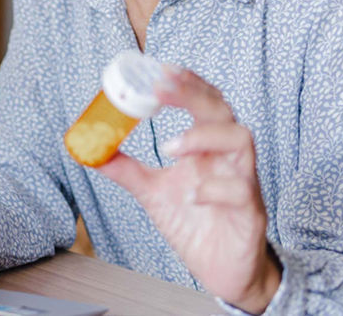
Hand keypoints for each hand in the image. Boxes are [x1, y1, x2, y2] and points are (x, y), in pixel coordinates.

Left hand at [98, 67, 280, 312]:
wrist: (222, 271)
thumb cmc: (195, 224)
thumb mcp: (153, 193)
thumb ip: (127, 170)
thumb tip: (91, 151)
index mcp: (207, 148)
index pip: (206, 102)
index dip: (188, 83)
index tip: (160, 71)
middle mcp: (228, 159)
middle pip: (223, 111)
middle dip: (193, 95)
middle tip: (161, 90)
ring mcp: (244, 183)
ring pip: (242, 140)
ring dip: (204, 136)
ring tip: (171, 147)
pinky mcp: (251, 213)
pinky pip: (241, 190)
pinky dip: (215, 189)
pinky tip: (192, 196)